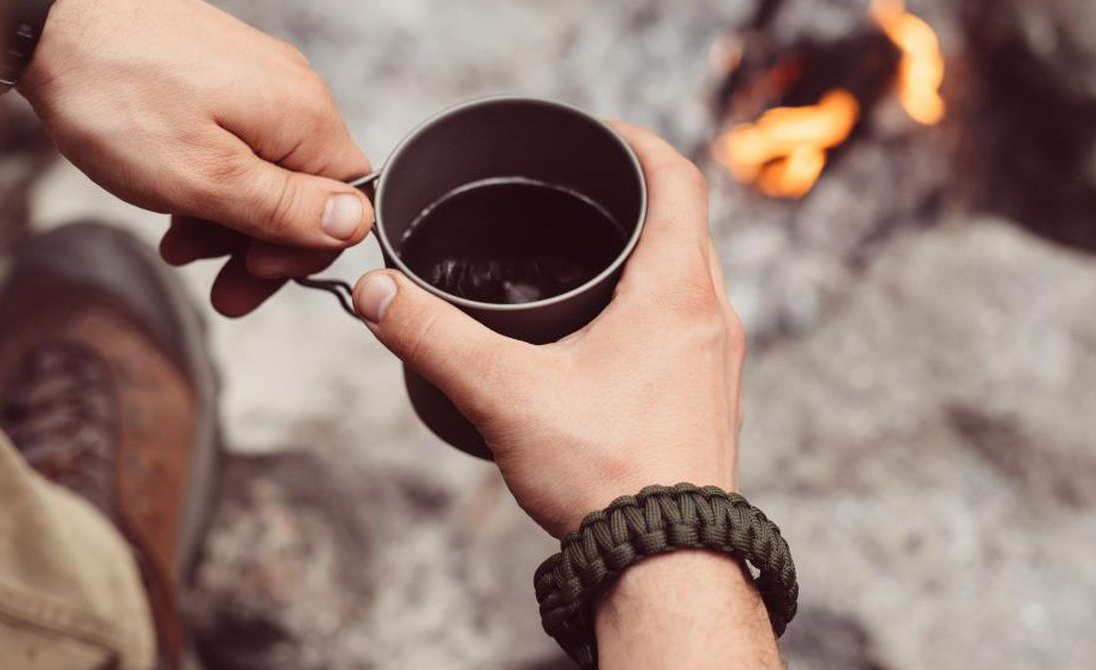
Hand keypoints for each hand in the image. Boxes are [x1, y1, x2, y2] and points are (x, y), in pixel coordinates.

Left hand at [19, 0, 372, 315]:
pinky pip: (240, 147)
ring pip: (269, 175)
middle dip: (262, 247)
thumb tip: (356, 226)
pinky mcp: (226, 79)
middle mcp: (295, 96)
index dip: (306, 251)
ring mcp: (260, 83)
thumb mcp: (206, 177)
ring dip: (230, 222)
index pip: (348, 205)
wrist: (53, 19)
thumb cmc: (118, 93)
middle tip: (219, 286)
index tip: (255, 272)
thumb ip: (286, 209)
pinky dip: (214, 185)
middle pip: (307, 195)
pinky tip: (176, 204)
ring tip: (178, 244)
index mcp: (305, 120)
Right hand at [351, 123, 744, 536]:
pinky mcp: (711, 399)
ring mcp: (718, 361)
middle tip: (586, 195)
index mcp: (676, 291)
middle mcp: (712, 317)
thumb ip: (432, 335)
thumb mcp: (503, 392)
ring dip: (653, 256)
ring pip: (694, 278)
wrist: (666, 561)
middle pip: (688, 225)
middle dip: (639, 199)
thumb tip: (377, 293)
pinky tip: (613, 338)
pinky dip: (659, 307)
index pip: (679, 180)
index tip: (603, 138)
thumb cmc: (605, 473)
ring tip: (596, 258)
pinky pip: (693, 326)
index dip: (640, 144)